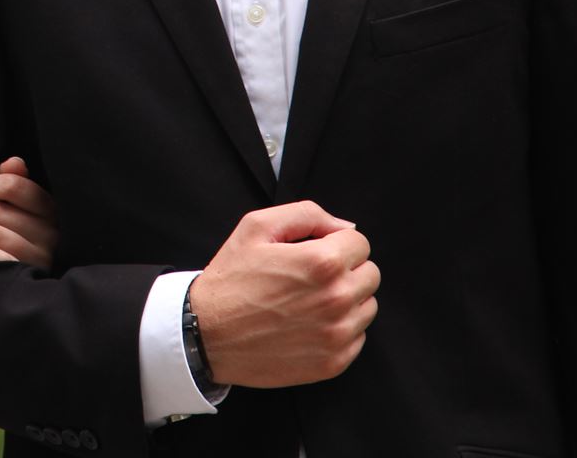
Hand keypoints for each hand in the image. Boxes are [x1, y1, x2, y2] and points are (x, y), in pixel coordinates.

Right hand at [191, 200, 378, 387]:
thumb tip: (345, 226)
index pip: (360, 243)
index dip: (334, 242)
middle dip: (345, 269)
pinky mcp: (333, 362)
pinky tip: (307, 324)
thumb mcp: (256, 227)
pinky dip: (338, 329)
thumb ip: (307, 215)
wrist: (206, 334)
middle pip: (370, 274)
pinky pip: (358, 338)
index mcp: (322, 262)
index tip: (312, 252)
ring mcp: (337, 334)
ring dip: (345, 300)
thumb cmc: (230, 280)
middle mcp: (336, 299)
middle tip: (310, 276)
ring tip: (307, 301)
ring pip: (367, 306)